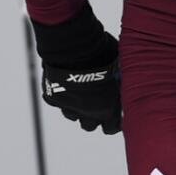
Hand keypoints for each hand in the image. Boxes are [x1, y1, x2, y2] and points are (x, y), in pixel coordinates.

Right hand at [32, 7, 121, 133]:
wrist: (75, 47)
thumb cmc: (102, 56)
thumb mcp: (119, 68)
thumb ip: (119, 81)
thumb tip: (122, 77)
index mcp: (108, 108)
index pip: (111, 127)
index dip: (112, 122)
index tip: (112, 115)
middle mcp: (88, 112)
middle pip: (89, 126)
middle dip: (91, 117)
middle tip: (93, 104)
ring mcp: (68, 106)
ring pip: (71, 115)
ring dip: (74, 107)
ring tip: (78, 93)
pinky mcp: (52, 97)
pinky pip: (54, 100)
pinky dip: (58, 94)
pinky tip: (62, 83)